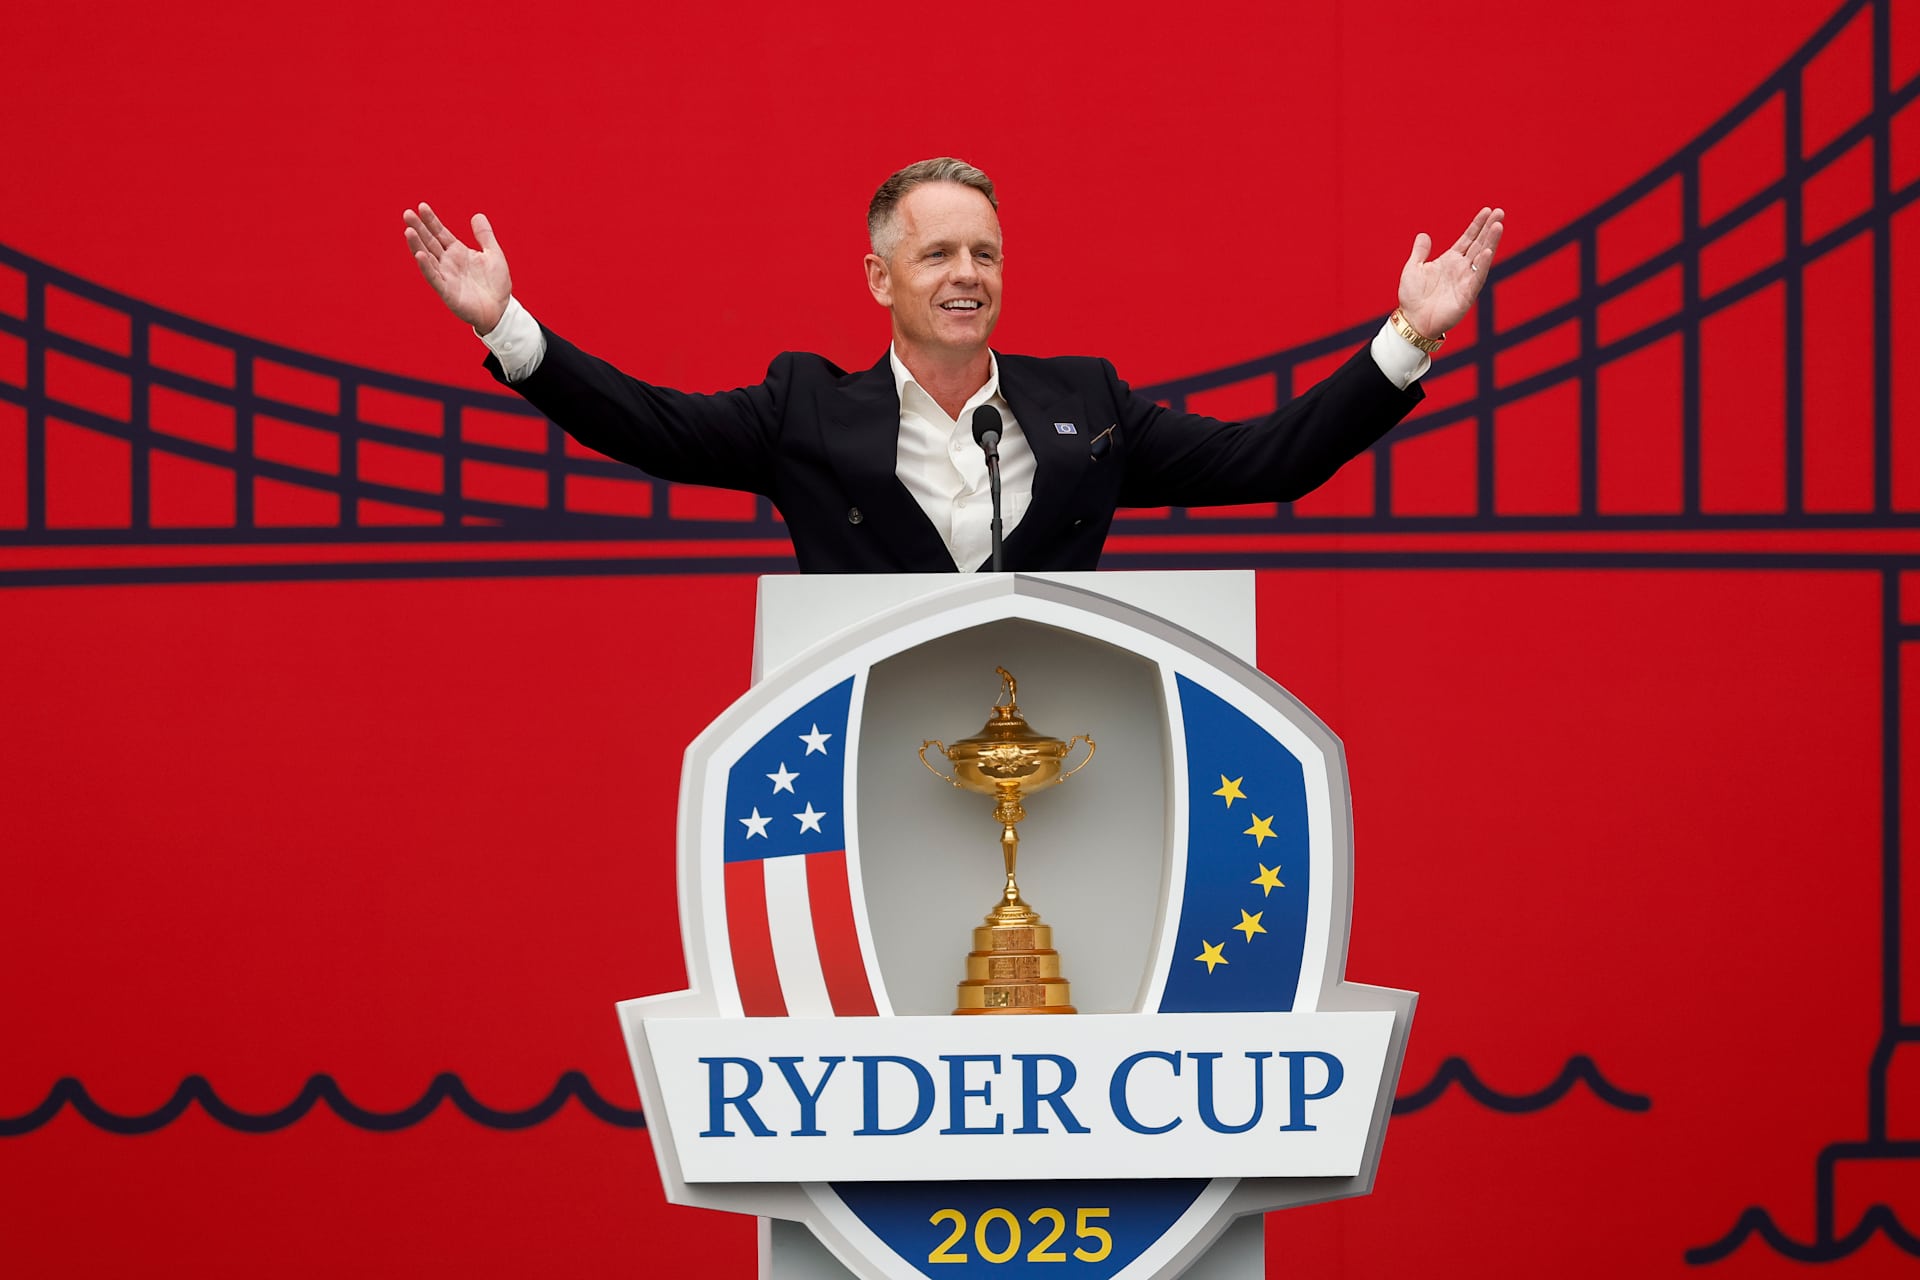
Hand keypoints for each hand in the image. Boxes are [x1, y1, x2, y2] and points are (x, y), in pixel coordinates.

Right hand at [403, 203, 511, 334]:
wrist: (500, 309)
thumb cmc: (496, 284)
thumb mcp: (494, 255)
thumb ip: (485, 236)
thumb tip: (477, 215)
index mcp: (458, 252)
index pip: (440, 233)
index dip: (431, 220)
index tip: (421, 206)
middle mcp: (448, 262)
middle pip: (430, 242)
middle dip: (419, 228)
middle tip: (407, 213)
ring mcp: (446, 276)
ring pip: (427, 258)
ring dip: (417, 245)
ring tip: (408, 231)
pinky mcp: (447, 291)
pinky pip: (434, 277)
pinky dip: (426, 267)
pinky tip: (419, 255)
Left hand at [1397, 207, 1504, 342]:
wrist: (1412, 321)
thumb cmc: (1412, 298)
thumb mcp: (1412, 269)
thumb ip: (1420, 252)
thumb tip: (1423, 235)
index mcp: (1449, 261)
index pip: (1467, 239)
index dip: (1477, 225)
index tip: (1487, 210)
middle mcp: (1461, 268)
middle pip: (1479, 244)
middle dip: (1489, 228)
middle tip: (1500, 212)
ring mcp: (1465, 280)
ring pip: (1481, 257)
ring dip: (1490, 242)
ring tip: (1498, 226)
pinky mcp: (1467, 295)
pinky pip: (1476, 277)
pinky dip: (1482, 265)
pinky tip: (1487, 251)